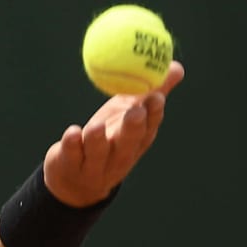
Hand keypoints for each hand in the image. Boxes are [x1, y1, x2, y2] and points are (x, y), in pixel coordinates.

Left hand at [43, 61, 184, 206]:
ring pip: (98, 153)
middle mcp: (119, 156)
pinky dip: (71, 144)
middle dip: (133, 128)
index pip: (148, 129)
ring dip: (98, 140)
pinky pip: (71, 155)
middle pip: (128, 143)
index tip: (156, 97)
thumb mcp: (127, 114)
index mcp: (135, 142)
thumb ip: (150, 91)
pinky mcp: (71, 166)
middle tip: (135, 111)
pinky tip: (72, 132)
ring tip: (97, 127)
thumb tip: (176, 66)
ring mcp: (95, 164)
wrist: (76, 179)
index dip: (153, 114)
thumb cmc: (108, 137)